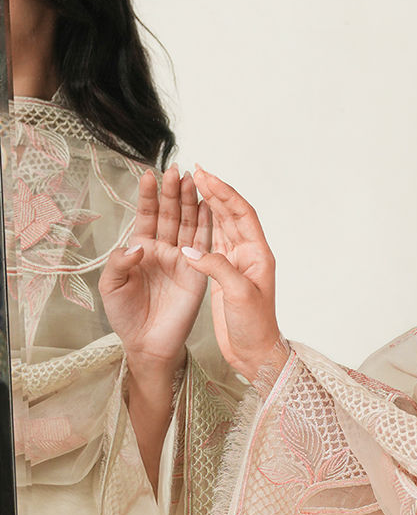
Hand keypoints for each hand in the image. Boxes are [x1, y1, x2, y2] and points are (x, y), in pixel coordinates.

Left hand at [99, 165, 210, 378]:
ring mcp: (182, 259)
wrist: (147, 343)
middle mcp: (163, 249)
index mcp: (141, 249)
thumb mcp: (111, 286)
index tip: (149, 175)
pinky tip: (208, 206)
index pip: (147, 216)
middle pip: (170, 214)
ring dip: (189, 202)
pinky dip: (206, 224)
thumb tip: (139, 245)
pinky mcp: (198, 271)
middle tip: (175, 170)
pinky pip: (203, 244)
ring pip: (187, 224)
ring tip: (191, 180)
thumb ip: (120, 262)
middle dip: (172, 192)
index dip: (148, 197)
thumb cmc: (126, 316)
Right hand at [183, 167, 284, 380]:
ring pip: (222, 225)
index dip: (225, 193)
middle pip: (231, 214)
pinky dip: (203, 225)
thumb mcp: (237, 295)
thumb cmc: (254, 326)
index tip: (206, 176)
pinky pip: (214, 241)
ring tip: (192, 184)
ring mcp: (237, 263)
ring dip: (209, 204)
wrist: (254, 352)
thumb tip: (190, 250)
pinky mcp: (224, 274)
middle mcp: (249, 254)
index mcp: (258, 254)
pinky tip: (193, 214)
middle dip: (215, 191)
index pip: (242, 214)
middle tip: (196, 171)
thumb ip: (216, 268)